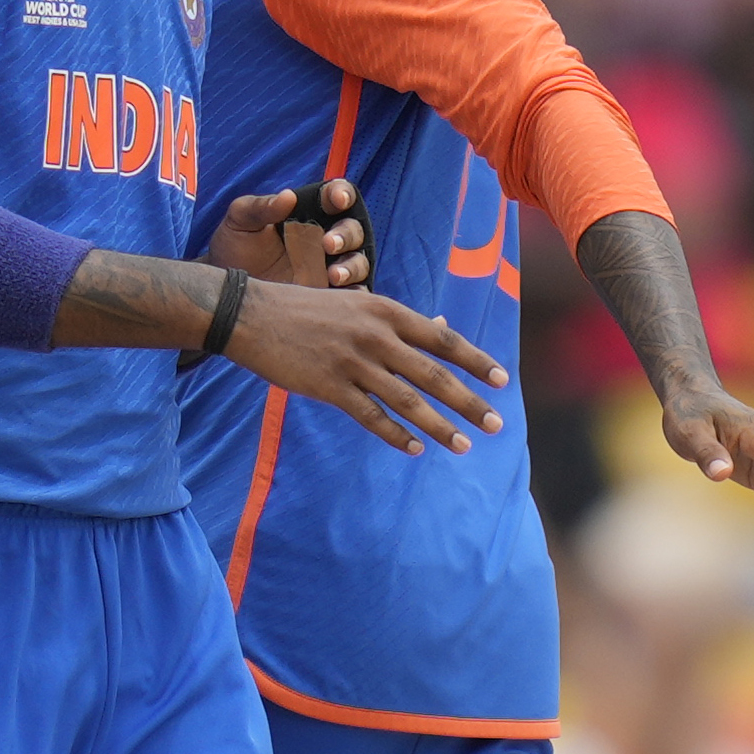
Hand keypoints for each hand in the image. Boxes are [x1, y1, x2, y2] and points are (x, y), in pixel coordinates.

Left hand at [206, 177, 368, 291]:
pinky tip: (342, 294)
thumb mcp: (240, 220)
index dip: (342, 194)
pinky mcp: (330, 294)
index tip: (336, 200)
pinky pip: (354, 293)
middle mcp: (326, 237)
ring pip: (358, 261)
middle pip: (353, 230)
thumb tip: (288, 196)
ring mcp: (330, 267)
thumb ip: (261, 206)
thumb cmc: (234, 246)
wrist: (227, 287)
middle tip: (328, 244)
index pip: (336, 197)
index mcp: (310, 212)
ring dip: (352, 265)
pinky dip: (355, 292)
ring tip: (333, 275)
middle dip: (346, 234)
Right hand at [219, 283, 505, 452]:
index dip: (476, 361)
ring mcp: (352, 362)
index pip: (443, 340)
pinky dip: (395, 434)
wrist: (252, 315)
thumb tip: (443, 328)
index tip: (502, 380)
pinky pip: (370, 416)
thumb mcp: (358, 304)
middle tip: (495, 424)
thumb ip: (399, 321)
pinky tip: (416, 448)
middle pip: (434, 374)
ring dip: (439, 426)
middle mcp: (375, 336)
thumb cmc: (307, 309)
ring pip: (407, 401)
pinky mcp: (328, 386)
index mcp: (386, 311)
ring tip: (463, 445)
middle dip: (468, 402)